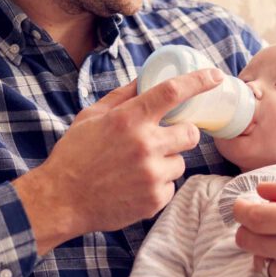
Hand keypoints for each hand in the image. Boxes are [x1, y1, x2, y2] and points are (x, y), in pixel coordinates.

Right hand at [14, 69, 223, 253]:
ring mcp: (151, 175)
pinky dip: (158, 185)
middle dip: (182, 133)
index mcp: (129, 119)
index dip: (199, 81)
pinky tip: (134, 185)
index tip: (215, 76)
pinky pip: (170, 186)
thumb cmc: (74, 155)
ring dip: (166, 162)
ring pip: (180, 162)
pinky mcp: (154, 200)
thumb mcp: (91, 116)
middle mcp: (145, 145)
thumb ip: (122, 97)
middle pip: (190, 132)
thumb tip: (145, 78)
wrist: (60, 200)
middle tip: (164, 138)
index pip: (173, 91)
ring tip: (138, 167)